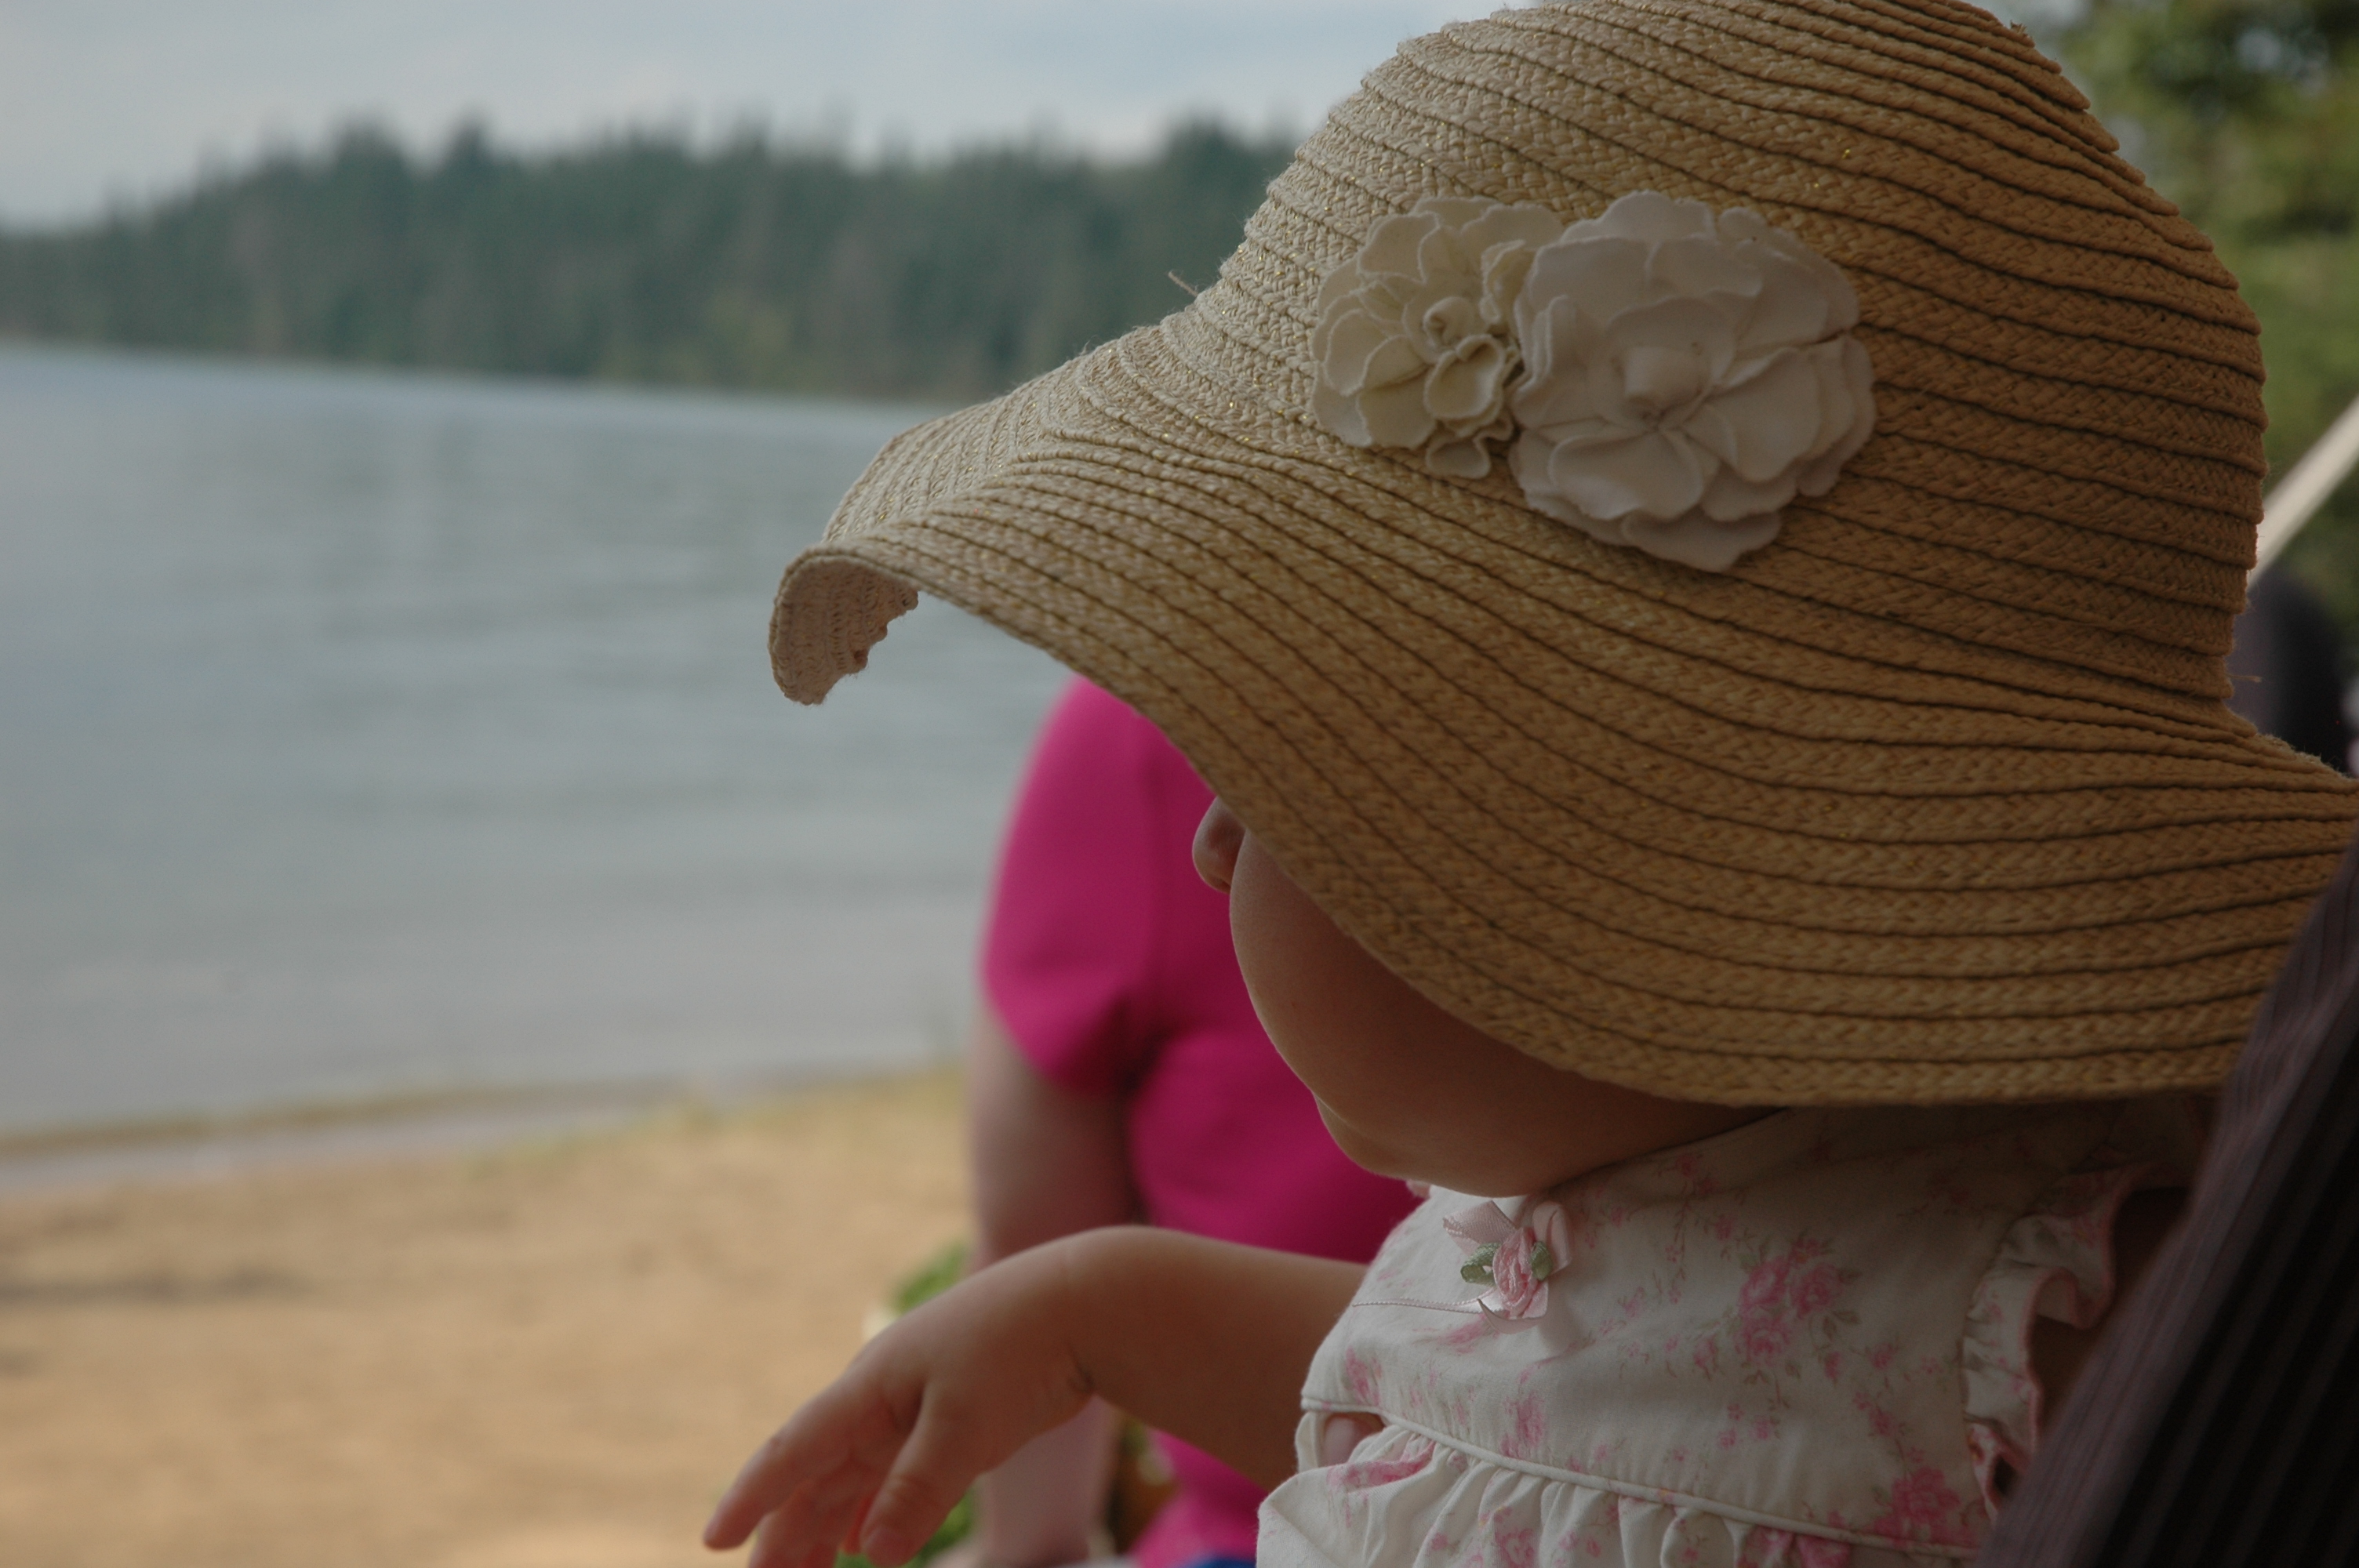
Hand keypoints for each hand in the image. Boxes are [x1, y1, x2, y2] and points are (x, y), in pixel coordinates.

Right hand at [706, 1242, 1093, 1567]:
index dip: (751, 1497)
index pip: (794, 1449)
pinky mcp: (947, 1417)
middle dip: (784, 1529)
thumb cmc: (1020, 1351)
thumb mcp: (966, 1424)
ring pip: (850, 1477)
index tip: (713, 1541)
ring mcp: (912, 1406)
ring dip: (822, 1526)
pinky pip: (888, 1473)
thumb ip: (917, 1490)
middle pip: (815, 1473)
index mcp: (870, 1386)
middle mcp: (879, 1396)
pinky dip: (868, 1511)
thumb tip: (868, 1554)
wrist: (1082, 1303)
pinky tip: (857, 1543)